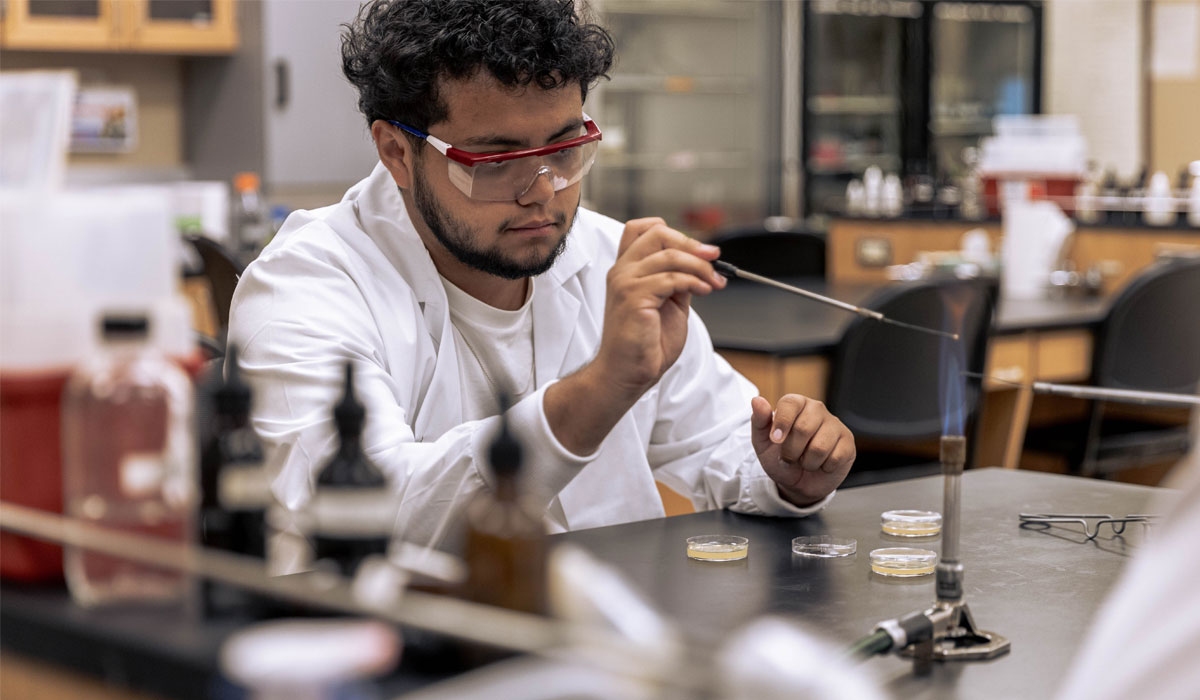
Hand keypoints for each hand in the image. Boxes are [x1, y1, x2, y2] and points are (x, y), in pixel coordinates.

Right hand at [594, 217, 724, 397]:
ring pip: (669, 255)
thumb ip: (678, 280)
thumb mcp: (668, 303)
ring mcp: (625, 282)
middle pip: (657, 233)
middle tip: (715, 258)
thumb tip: (700, 264)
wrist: (627, 373)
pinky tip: (703, 290)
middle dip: (692, 244)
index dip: (673, 232)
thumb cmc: (644, 344)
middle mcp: (622, 271)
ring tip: (714, 283)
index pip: (642, 228)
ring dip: (700, 267)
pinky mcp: (633, 297)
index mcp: (627, 269)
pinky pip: (671, 278)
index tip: (699, 250)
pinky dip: (694, 281)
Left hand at [751, 395, 854, 506]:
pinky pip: (835, 458)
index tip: (775, 440)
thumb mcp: (763, 442)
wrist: (797, 482)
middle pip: (803, 428)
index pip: (790, 403)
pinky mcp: (847, 442)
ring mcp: (835, 425)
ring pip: (819, 447)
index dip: (782, 423)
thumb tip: (757, 400)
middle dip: (791, 451)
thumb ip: (759, 421)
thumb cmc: (780, 458)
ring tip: (805, 461)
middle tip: (789, 457)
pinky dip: (823, 467)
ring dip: (807, 462)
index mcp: (796, 404)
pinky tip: (821, 463)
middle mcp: (817, 410)